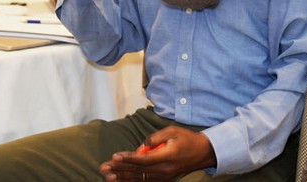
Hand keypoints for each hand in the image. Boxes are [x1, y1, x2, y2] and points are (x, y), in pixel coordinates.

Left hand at [99, 126, 215, 180]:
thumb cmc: (186, 139)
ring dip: (122, 177)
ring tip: (108, 176)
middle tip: (104, 168)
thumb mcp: (172, 131)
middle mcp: (164, 170)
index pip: (143, 160)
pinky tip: (121, 181)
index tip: (115, 156)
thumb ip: (155, 138)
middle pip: (138, 171)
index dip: (128, 159)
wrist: (202, 153)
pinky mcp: (163, 179)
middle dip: (119, 169)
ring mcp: (164, 177)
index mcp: (166, 157)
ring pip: (139, 179)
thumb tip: (141, 146)